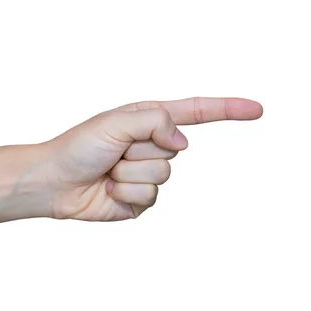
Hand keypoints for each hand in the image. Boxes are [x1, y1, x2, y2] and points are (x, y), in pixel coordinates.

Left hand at [42, 97, 262, 220]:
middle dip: (141, 151)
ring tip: (108, 171)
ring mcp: (146, 174)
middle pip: (175, 150)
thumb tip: (182, 142)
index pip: (195, 113)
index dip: (227, 110)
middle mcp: (150, 146)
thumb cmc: (78, 146)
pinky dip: (126, 194)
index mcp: (148, 121)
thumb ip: (155, 122)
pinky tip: (108, 189)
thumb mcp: (115, 122)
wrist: (54, 182)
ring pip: (162, 176)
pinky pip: (149, 199)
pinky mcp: (139, 200)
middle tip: (113, 152)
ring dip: (130, 175)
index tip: (256, 110)